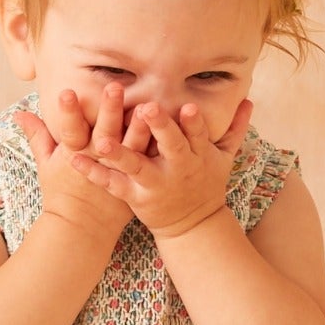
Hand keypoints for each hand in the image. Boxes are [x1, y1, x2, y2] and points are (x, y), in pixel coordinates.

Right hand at [13, 83, 147, 246]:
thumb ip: (37, 135)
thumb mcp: (45, 164)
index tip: (66, 92)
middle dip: (108, 110)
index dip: (68, 112)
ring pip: (130, 145)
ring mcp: (117, 170)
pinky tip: (168, 126)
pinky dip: (157, 143)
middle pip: (103, 133)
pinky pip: (148, 159)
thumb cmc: (61, 192)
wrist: (83, 227)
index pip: (68, 129)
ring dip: (139, 125)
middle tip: (114, 87)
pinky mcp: (134, 178)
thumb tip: (19, 113)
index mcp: (73, 154)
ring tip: (148, 105)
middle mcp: (96, 160)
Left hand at [78, 95, 253, 236]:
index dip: (194, 123)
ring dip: (118, 153)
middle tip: (147, 108)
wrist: (193, 225)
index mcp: (198, 154)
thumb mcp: (225, 158)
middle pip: (170, 146)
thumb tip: (249, 100)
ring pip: (136, 166)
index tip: (188, 106)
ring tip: (101, 141)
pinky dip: (94, 173)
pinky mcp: (135, 196)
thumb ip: (234, 129)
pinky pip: (113, 183)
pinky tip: (74, 160)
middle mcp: (178, 168)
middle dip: (160, 128)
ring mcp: (155, 183)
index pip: (199, 135)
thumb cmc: (207, 184)